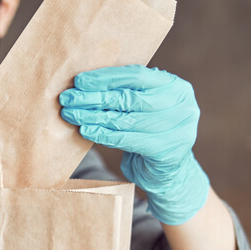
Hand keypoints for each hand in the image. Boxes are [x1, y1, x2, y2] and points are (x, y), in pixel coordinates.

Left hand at [59, 65, 209, 224]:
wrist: (168, 174)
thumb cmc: (150, 133)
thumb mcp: (145, 108)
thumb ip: (127, 92)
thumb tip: (85, 82)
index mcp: (176, 87)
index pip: (136, 76)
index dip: (105, 78)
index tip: (79, 81)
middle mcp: (182, 106)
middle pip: (129, 98)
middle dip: (94, 98)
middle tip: (68, 99)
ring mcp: (178, 129)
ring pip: (125, 120)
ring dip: (93, 117)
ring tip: (71, 114)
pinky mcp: (166, 151)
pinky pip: (126, 140)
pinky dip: (103, 135)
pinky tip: (85, 131)